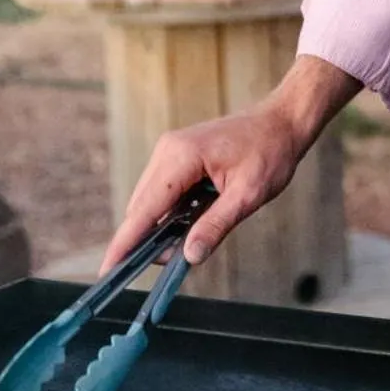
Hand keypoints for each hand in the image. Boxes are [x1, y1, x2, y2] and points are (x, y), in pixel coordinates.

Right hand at [100, 56, 360, 272]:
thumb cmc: (270, 151)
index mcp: (181, 156)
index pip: (144, 209)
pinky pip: (162, 192)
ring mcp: (170, 151)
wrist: (281, 120)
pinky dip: (168, 213)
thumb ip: (216, 225)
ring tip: (184, 246)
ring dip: (160, 227)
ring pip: (150, 201)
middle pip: (141, 207)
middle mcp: (168, 151)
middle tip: (169, 266)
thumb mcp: (248, 194)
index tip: (108, 270)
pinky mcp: (176, 156)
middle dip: (146, 240)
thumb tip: (189, 256)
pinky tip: (188, 225)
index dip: (125, 242)